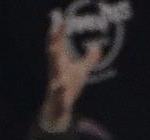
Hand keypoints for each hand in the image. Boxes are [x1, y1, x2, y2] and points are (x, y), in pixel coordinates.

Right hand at [40, 11, 102, 132]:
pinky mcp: (59, 98)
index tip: (61, 19)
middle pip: (54, 55)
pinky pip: (59, 93)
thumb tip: (97, 46)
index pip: (59, 45)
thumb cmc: (69, 88)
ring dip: (53, 63)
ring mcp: (56, 85)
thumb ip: (90, 58)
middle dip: (53, 42)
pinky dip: (59, 90)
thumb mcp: (81, 71)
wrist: (58, 110)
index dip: (60, 32)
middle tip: (54, 30)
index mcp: (60, 64)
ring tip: (52, 51)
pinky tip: (60, 85)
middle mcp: (56, 72)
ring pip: (54, 72)